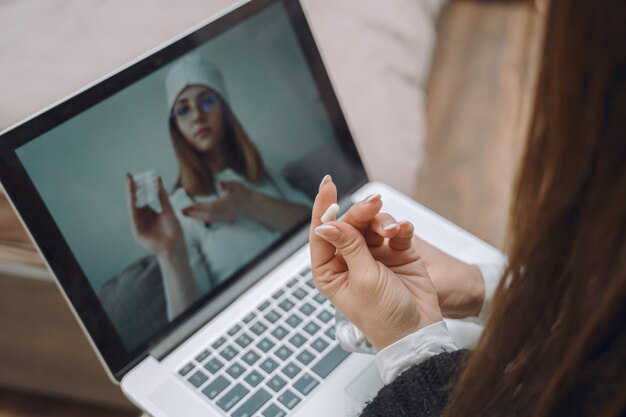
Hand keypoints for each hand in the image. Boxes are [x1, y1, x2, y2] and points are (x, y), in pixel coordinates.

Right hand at [127, 174, 183, 255]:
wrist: (176, 246)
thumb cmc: (174, 230)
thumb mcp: (168, 209)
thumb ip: (162, 195)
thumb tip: (157, 178)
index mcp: (150, 213)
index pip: (143, 198)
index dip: (140, 187)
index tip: (138, 176)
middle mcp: (143, 218)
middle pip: (136, 201)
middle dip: (132, 189)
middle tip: (130, 177)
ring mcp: (139, 225)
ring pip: (133, 208)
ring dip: (131, 196)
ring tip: (130, 183)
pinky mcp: (137, 232)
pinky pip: (133, 218)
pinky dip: (133, 207)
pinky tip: (133, 198)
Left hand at [181, 181, 251, 222]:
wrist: (252, 204)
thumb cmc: (243, 192)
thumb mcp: (236, 185)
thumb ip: (227, 184)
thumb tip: (218, 184)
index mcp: (229, 203)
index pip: (212, 206)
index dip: (200, 207)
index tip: (188, 206)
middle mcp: (227, 212)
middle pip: (209, 216)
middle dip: (195, 214)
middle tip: (182, 211)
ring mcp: (226, 217)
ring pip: (210, 219)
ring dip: (196, 217)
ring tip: (185, 213)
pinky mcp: (225, 219)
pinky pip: (212, 220)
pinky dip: (202, 218)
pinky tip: (194, 215)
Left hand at [328, 186, 484, 319]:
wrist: (417, 331)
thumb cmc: (384, 316)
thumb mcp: (363, 280)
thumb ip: (349, 247)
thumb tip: (326, 224)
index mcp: (330, 270)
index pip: (322, 232)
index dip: (323, 207)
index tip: (328, 185)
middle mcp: (349, 259)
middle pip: (349, 223)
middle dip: (360, 212)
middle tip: (373, 204)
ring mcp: (373, 254)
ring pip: (372, 223)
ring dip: (382, 221)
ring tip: (392, 230)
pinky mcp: (396, 252)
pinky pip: (395, 230)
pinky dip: (399, 227)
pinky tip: (403, 230)